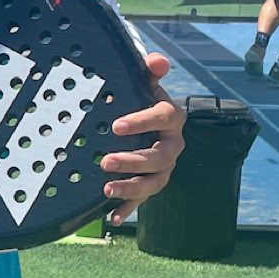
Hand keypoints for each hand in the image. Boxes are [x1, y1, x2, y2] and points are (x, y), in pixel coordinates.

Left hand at [99, 52, 184, 226]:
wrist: (153, 121)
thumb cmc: (144, 99)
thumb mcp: (147, 82)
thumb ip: (150, 69)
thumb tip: (156, 60)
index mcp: (172, 118)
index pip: (162, 118)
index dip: (141, 122)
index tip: (116, 126)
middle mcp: (172, 146)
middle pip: (158, 157)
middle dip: (133, 161)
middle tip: (106, 162)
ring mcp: (164, 168)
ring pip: (154, 182)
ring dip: (131, 188)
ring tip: (107, 189)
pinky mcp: (152, 183)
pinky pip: (144, 200)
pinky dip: (128, 209)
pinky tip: (112, 217)